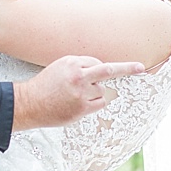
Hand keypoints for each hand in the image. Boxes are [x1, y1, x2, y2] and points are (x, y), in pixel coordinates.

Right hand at [12, 56, 145, 130]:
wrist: (28, 103)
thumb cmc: (45, 85)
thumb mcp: (60, 67)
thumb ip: (80, 66)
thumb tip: (101, 69)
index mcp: (72, 62)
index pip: (97, 62)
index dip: (100, 68)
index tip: (127, 64)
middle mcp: (78, 76)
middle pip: (108, 70)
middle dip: (127, 68)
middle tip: (141, 68)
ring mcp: (81, 93)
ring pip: (102, 90)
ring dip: (94, 93)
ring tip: (74, 96)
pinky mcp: (82, 108)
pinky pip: (99, 103)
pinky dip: (94, 103)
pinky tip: (78, 104)